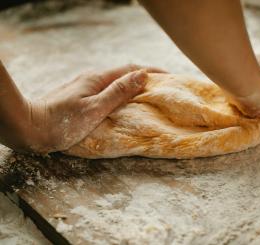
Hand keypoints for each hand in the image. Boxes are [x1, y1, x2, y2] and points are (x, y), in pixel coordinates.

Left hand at [23, 64, 164, 152]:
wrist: (28, 126)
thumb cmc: (61, 122)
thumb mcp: (94, 109)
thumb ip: (118, 92)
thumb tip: (142, 75)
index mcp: (98, 79)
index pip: (132, 70)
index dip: (153, 72)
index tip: (171, 77)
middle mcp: (93, 79)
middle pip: (125, 74)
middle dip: (146, 78)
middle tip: (165, 88)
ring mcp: (86, 87)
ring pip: (117, 83)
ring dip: (135, 87)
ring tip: (150, 97)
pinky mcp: (81, 96)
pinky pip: (108, 92)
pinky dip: (122, 95)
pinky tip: (126, 105)